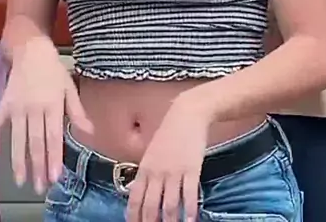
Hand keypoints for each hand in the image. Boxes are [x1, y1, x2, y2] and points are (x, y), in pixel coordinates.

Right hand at [0, 36, 92, 194]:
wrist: (31, 49)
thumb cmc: (53, 70)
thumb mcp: (69, 87)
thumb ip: (77, 112)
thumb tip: (89, 133)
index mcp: (52, 104)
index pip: (53, 137)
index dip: (53, 158)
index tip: (54, 178)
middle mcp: (34, 107)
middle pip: (35, 141)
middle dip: (37, 166)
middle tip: (38, 188)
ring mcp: (17, 105)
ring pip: (17, 138)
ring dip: (18, 161)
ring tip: (20, 181)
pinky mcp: (4, 102)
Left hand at [127, 96, 207, 221]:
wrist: (187, 114)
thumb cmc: (169, 133)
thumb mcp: (152, 152)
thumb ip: (147, 173)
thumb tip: (142, 195)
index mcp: (145, 168)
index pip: (135, 199)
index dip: (134, 217)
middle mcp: (157, 172)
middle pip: (150, 207)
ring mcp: (174, 172)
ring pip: (169, 206)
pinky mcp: (191, 170)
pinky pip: (189, 196)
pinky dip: (189, 212)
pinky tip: (190, 221)